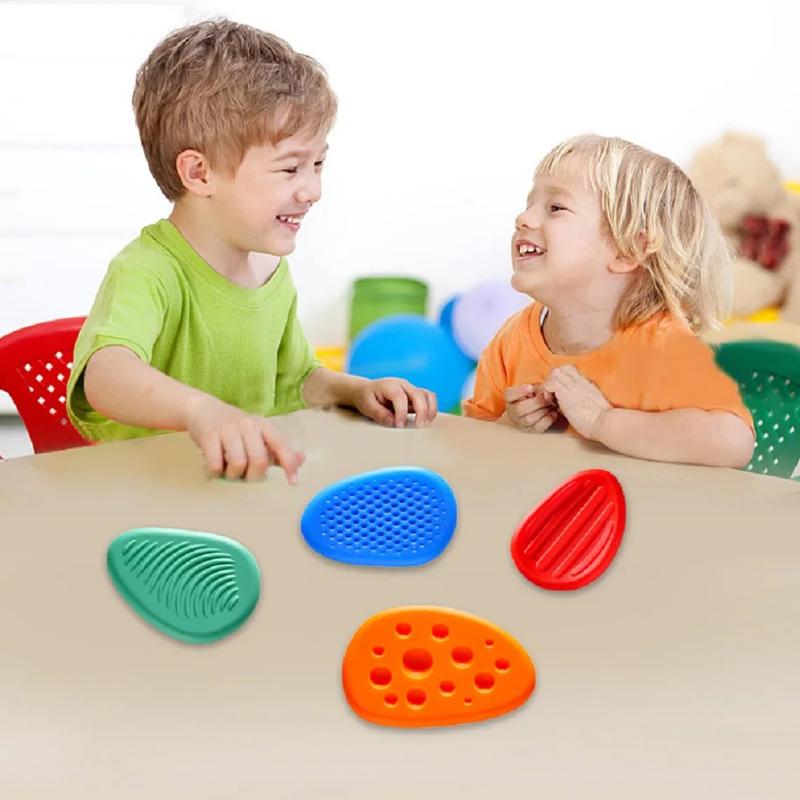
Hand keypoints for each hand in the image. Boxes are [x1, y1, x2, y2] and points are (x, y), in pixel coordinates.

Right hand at [184, 395, 303, 481]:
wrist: (203, 409)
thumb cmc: (235, 428)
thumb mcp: (259, 434)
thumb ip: (278, 450)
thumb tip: (301, 460)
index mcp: (264, 426)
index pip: (280, 444)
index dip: (288, 464)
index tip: (292, 482)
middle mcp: (248, 425)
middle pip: (259, 460)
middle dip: (253, 475)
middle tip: (246, 475)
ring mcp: (228, 429)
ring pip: (238, 464)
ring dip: (233, 475)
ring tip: (229, 470)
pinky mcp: (209, 436)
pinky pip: (216, 464)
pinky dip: (216, 472)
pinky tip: (215, 468)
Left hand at [352, 378, 437, 427]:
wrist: (367, 390)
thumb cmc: (367, 397)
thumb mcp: (367, 405)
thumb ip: (379, 414)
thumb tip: (393, 422)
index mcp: (389, 385)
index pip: (400, 397)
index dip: (401, 412)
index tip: (399, 425)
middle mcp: (403, 385)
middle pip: (418, 394)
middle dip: (421, 411)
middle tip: (418, 426)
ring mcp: (411, 389)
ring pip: (428, 395)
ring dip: (430, 410)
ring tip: (425, 423)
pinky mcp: (415, 396)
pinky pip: (428, 400)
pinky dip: (431, 409)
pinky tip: (426, 420)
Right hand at [503, 384, 558, 432]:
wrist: (537, 407)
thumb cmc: (535, 395)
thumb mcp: (535, 388)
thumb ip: (540, 388)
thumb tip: (547, 394)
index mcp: (510, 398)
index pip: (509, 395)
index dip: (519, 391)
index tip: (530, 387)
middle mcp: (512, 411)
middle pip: (519, 409)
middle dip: (535, 403)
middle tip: (546, 398)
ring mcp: (520, 422)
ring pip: (528, 419)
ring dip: (542, 411)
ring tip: (551, 405)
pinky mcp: (530, 430)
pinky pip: (537, 428)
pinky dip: (547, 420)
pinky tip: (553, 413)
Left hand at [541, 365, 610, 439]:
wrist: (606, 422)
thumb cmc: (602, 420)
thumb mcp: (593, 403)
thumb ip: (583, 398)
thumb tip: (571, 403)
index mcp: (586, 383)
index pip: (569, 369)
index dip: (560, 377)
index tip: (559, 392)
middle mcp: (579, 381)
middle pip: (560, 369)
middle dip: (552, 380)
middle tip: (553, 395)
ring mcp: (572, 386)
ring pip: (554, 374)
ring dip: (549, 385)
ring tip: (551, 399)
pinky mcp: (566, 394)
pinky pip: (550, 384)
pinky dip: (547, 391)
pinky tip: (552, 403)